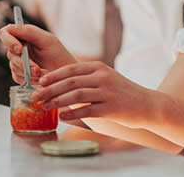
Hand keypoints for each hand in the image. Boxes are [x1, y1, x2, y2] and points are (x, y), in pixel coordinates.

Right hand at [0, 24, 75, 83]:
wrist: (66, 75)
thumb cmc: (59, 55)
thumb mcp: (47, 40)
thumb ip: (29, 31)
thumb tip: (11, 27)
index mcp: (23, 36)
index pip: (5, 33)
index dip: (8, 40)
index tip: (19, 49)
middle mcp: (18, 48)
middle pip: (9, 53)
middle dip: (24, 63)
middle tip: (38, 69)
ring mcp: (18, 62)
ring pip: (14, 67)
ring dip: (29, 72)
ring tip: (44, 74)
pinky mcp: (20, 76)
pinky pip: (18, 78)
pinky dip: (30, 79)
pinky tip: (41, 79)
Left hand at [33, 61, 157, 126]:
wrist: (147, 104)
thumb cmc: (121, 93)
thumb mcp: (105, 78)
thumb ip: (85, 78)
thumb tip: (57, 82)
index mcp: (99, 67)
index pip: (71, 68)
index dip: (53, 75)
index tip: (40, 81)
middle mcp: (103, 77)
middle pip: (70, 82)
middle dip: (50, 89)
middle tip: (36, 96)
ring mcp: (107, 92)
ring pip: (76, 95)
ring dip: (57, 101)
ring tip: (45, 107)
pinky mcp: (111, 108)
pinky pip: (87, 110)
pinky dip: (72, 113)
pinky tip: (62, 116)